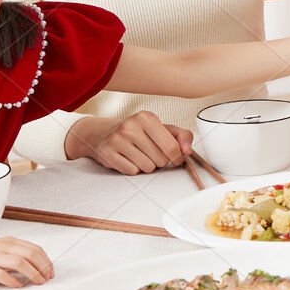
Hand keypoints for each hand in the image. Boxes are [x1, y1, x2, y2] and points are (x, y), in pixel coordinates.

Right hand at [0, 236, 53, 287]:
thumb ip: (15, 255)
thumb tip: (35, 266)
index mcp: (8, 242)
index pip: (34, 249)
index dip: (46, 260)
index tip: (51, 271)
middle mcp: (1, 247)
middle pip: (30, 254)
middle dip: (43, 266)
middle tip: (48, 278)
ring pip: (19, 262)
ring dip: (32, 273)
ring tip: (38, 282)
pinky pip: (0, 274)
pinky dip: (12, 280)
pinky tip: (17, 285)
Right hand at [65, 110, 192, 174]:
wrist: (102, 134)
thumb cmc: (138, 132)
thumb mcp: (161, 128)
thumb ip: (182, 136)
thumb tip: (188, 151)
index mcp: (147, 117)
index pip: (173, 147)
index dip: (177, 157)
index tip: (175, 157)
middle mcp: (131, 126)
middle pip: (161, 160)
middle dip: (159, 161)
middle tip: (150, 153)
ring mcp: (117, 140)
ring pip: (147, 168)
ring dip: (146, 166)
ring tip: (139, 155)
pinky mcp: (108, 154)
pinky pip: (132, 172)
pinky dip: (133, 169)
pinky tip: (128, 159)